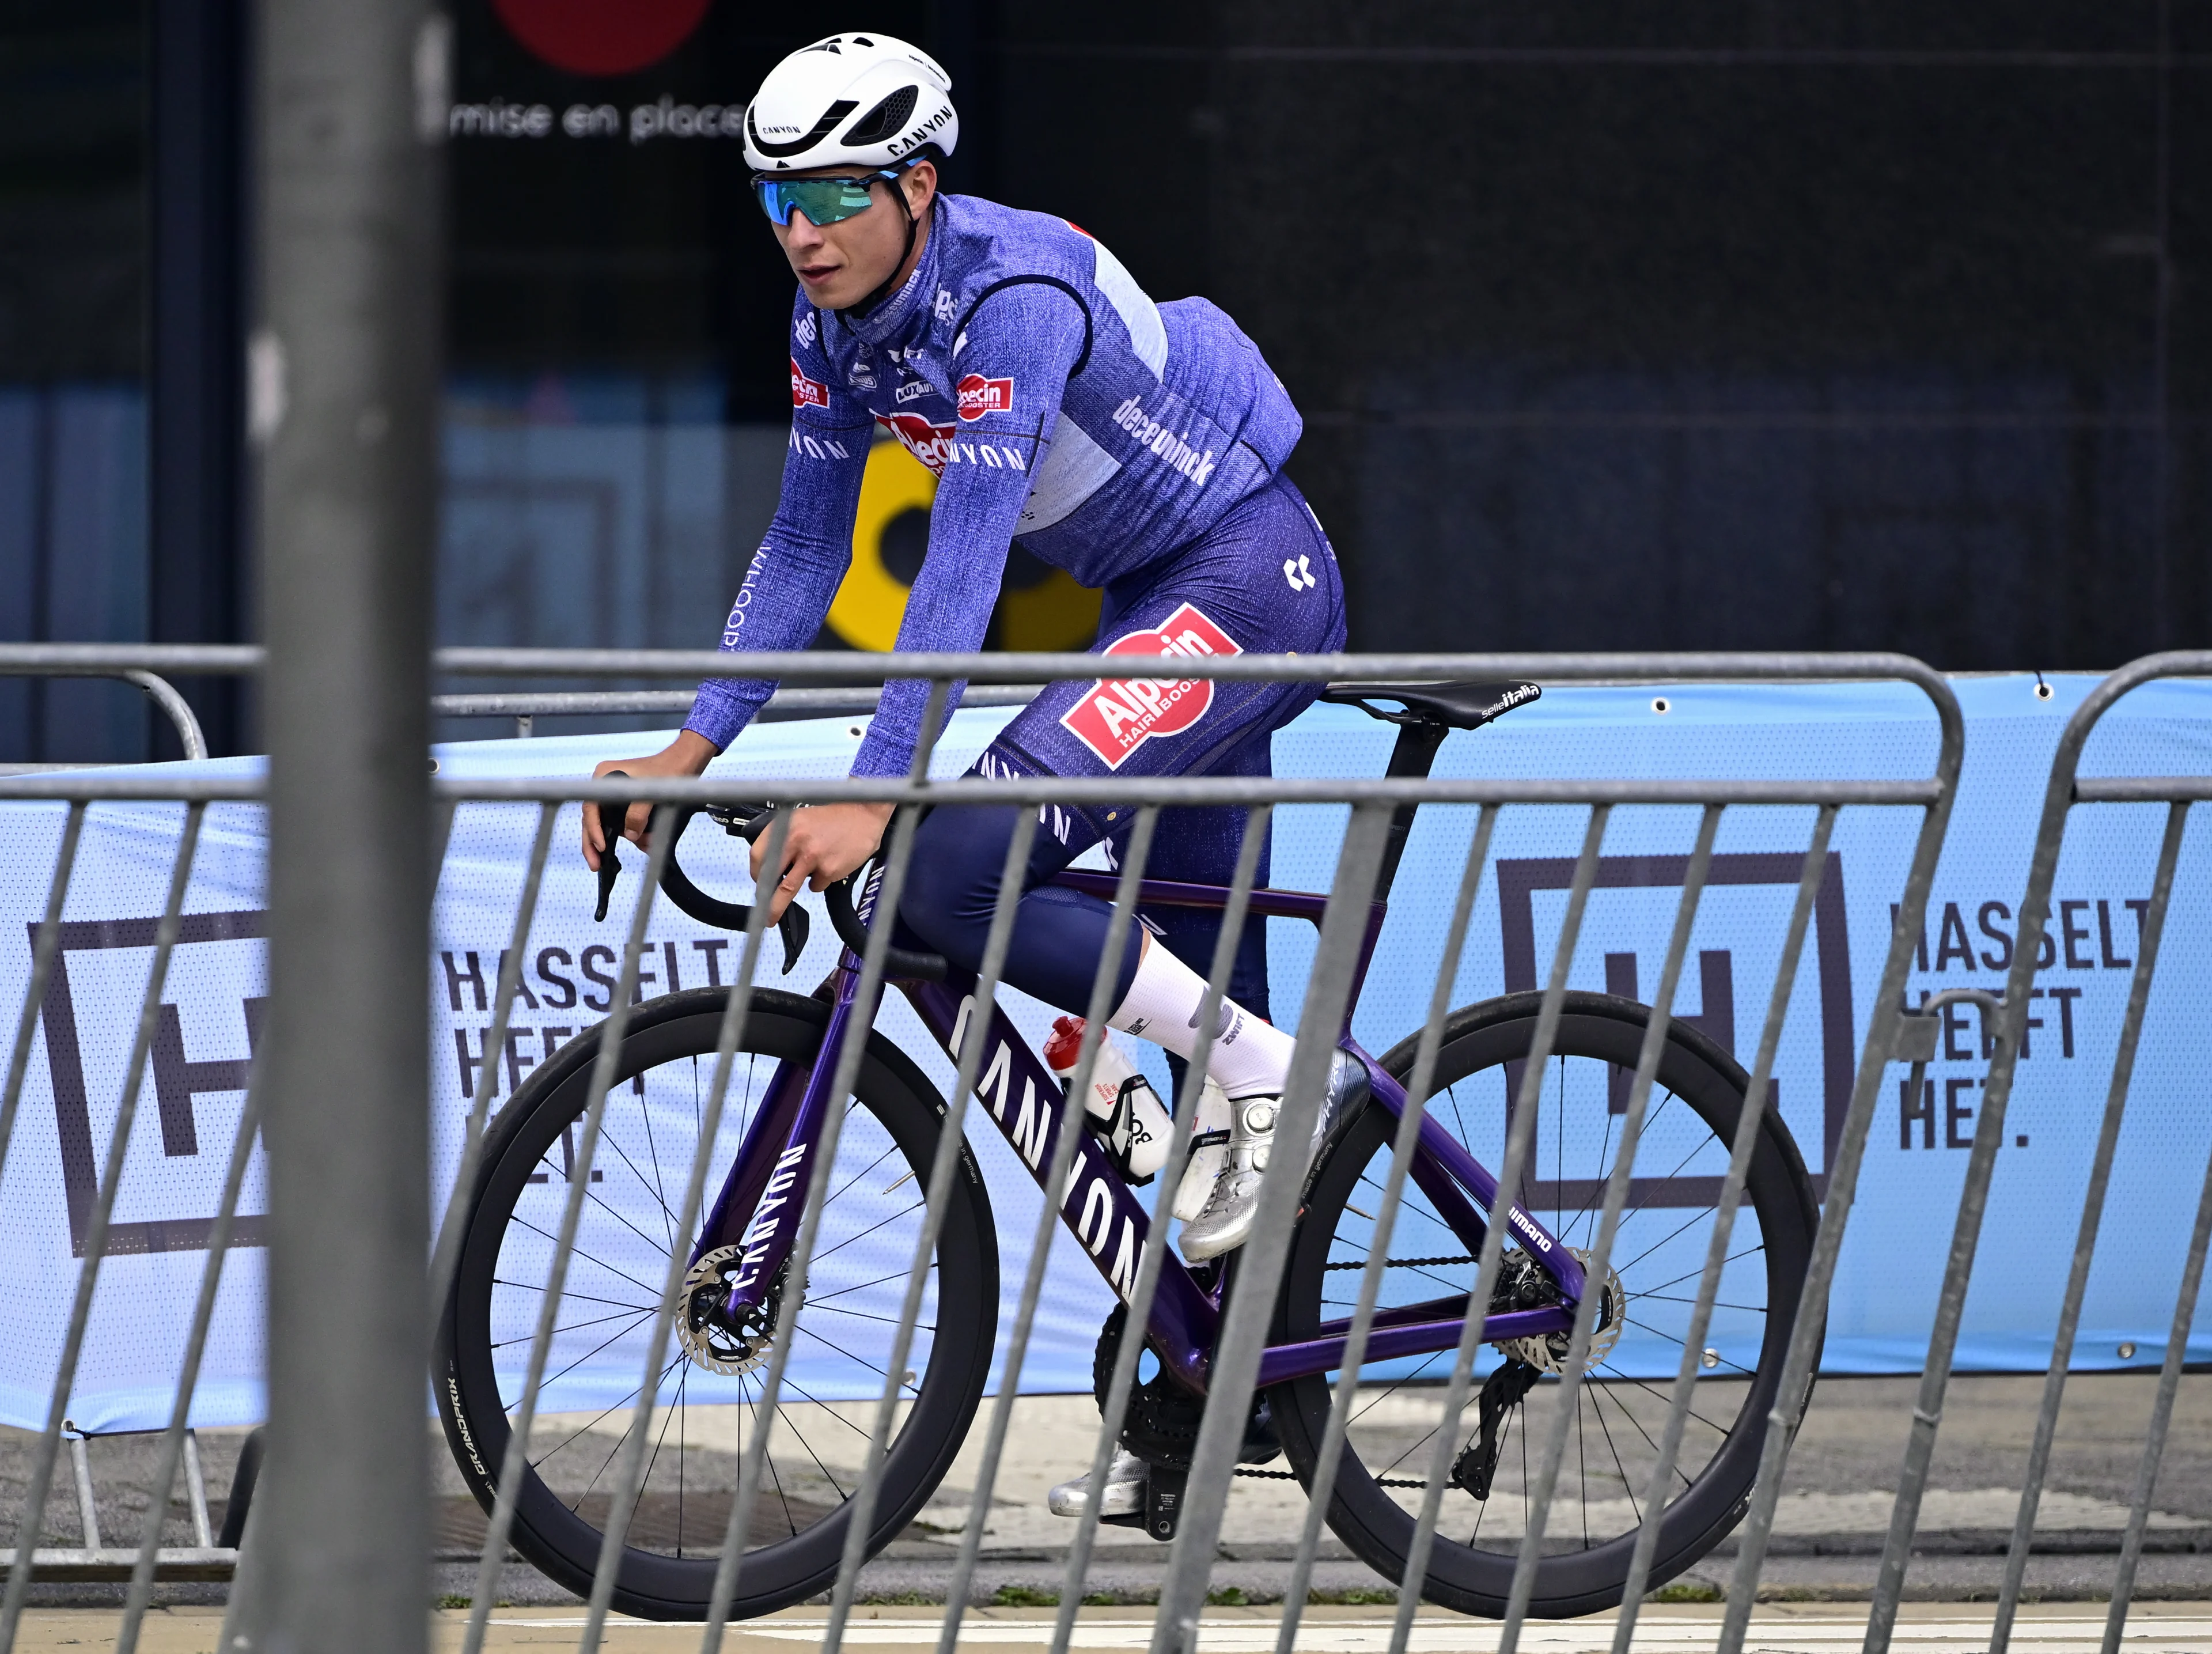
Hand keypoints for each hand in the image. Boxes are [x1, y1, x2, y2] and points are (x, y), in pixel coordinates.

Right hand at [582, 730, 718, 870]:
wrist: (685, 761)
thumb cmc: (669, 769)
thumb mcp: (652, 793)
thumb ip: (638, 815)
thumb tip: (630, 835)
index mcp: (604, 776)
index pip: (591, 809)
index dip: (593, 830)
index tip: (601, 848)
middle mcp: (606, 785)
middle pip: (593, 820)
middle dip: (595, 844)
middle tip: (595, 865)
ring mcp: (616, 794)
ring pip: (610, 824)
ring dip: (622, 839)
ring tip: (641, 846)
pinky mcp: (628, 803)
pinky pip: (624, 822)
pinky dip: (633, 833)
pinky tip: (645, 843)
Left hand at [750, 801, 895, 921]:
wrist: (864, 813)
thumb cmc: (834, 817)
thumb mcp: (802, 819)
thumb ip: (785, 839)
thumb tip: (772, 865)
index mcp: (785, 825)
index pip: (758, 855)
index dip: (756, 873)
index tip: (759, 882)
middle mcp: (795, 840)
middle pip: (769, 876)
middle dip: (762, 897)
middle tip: (760, 910)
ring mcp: (812, 856)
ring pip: (788, 889)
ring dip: (778, 906)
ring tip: (773, 917)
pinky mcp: (829, 869)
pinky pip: (816, 885)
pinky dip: (819, 882)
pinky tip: (829, 867)